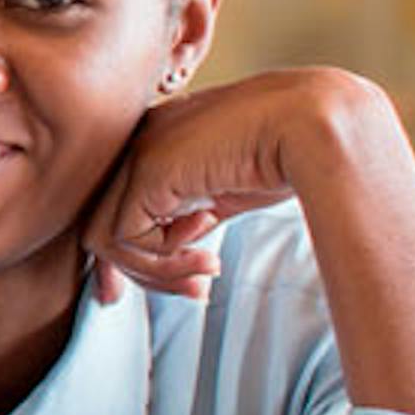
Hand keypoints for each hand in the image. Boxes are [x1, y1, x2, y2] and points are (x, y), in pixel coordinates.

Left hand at [80, 71, 364, 303]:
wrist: (313, 124)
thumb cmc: (288, 152)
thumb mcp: (226, 190)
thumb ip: (192, 214)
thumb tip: (176, 249)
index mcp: (155, 140)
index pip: (113, 204)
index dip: (126, 254)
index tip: (150, 287)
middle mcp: (138, 142)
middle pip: (100, 222)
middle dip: (138, 271)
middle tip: (192, 291)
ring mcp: (137, 152)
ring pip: (104, 238)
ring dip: (157, 273)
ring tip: (206, 276)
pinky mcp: (145, 171)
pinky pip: (124, 239)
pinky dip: (163, 264)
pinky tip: (209, 258)